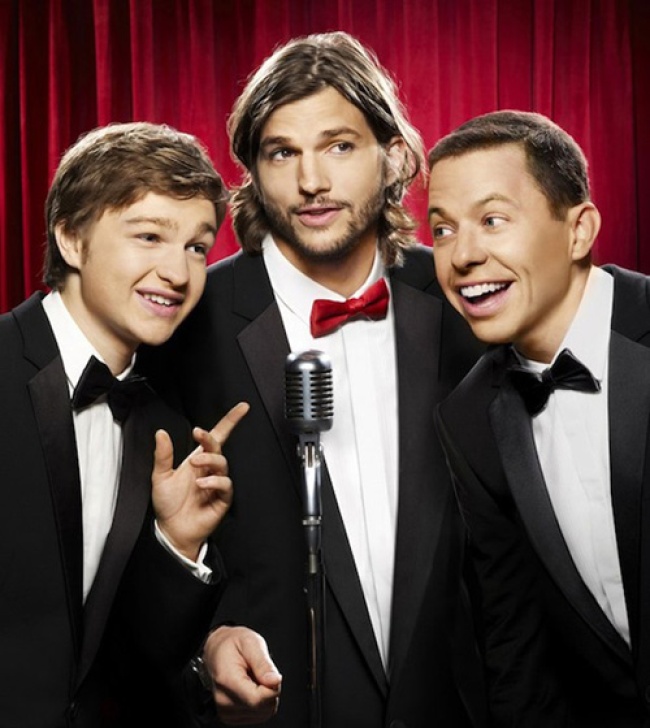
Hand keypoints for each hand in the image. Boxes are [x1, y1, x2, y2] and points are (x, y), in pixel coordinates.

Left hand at [152, 402, 249, 560]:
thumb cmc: (168, 505)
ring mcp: (216, 484)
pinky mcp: (221, 500)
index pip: (217, 436)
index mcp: (197, 460)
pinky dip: (215, 482)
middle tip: (198, 435)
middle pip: (218, 447)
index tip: (242, 408)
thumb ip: (163, 455)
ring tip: (195, 466)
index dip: (230, 422)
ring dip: (210, 460)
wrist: (171, 531)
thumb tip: (160, 433)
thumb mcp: (160, 477)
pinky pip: (225, 485)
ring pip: (223, 464)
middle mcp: (209, 470)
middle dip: (210, 439)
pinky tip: (202, 484)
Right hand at [203, 626, 281, 724]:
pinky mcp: (231, 717)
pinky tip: (252, 687)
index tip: (270, 674)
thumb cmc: (232, 645)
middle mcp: (224, 701)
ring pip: (264, 713)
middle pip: (263, 707)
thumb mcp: (250, 643)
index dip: (272, 687)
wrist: (217, 650)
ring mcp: (226, 711)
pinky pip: (259, 715)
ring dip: (266, 696)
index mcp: (227, 681)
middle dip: (270, 689)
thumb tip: (275, 681)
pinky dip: (261, 702)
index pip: (258, 700)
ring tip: (254, 678)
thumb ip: (263, 663)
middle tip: (261, 672)